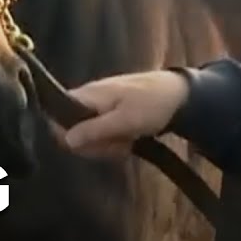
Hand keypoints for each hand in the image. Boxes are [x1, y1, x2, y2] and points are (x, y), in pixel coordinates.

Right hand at [63, 70, 189, 158]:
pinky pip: (105, 134)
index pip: (58, 115)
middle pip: (75, 131)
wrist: (182, 96)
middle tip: (116, 144)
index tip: (88, 145)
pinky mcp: (114, 115)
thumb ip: (93, 130)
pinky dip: (117, 141)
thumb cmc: (152, 104)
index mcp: (89, 95)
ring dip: (108, 145)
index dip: (68, 135)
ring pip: (91, 136)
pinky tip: (131, 141)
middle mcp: (91, 99)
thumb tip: (63, 139)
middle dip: (94, 144)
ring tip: (127, 141)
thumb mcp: (123, 121)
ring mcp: (102, 107)